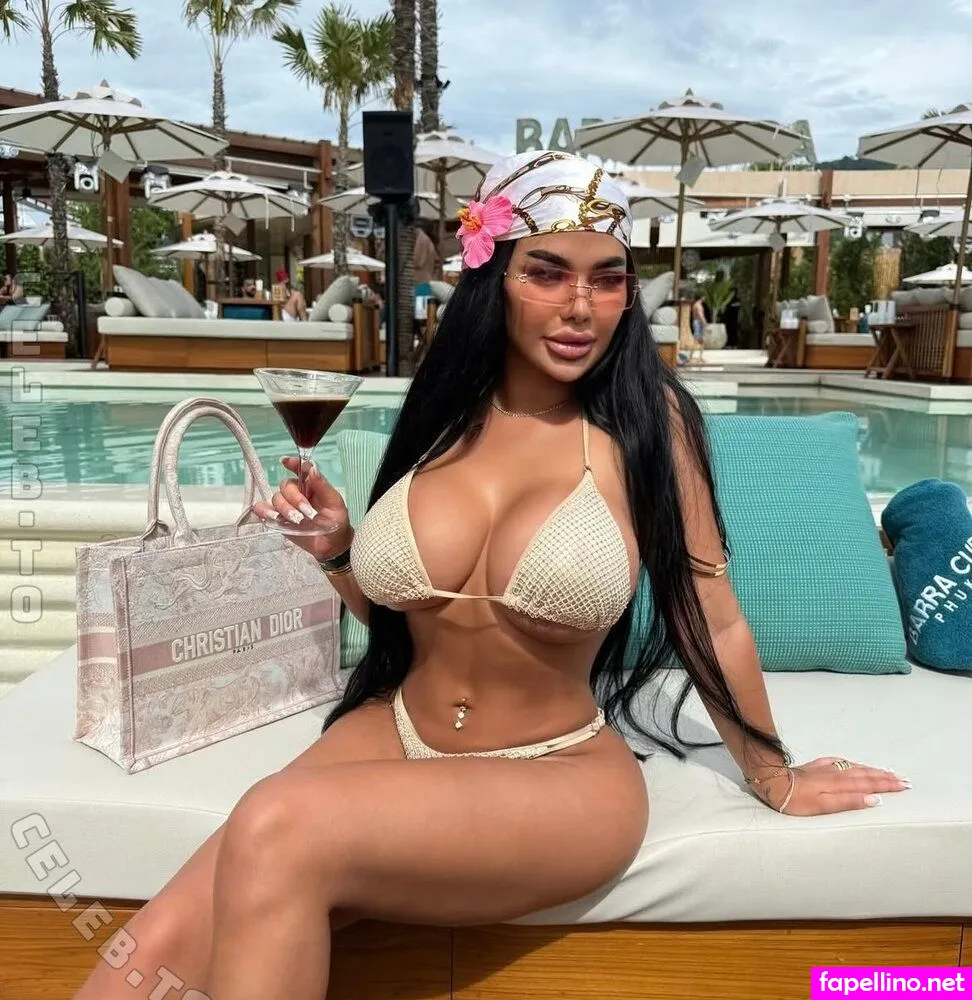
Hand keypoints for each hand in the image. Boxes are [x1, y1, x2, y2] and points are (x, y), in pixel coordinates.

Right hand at [252, 456, 351, 560]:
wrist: (332, 546)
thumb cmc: (336, 522)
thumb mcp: (335, 503)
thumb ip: (323, 486)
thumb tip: (312, 468)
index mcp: (311, 485)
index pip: (299, 469)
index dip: (292, 463)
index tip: (286, 462)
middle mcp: (297, 493)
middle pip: (286, 486)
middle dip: (294, 498)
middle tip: (306, 511)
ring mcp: (286, 506)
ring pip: (276, 498)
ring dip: (285, 508)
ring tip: (296, 519)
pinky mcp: (277, 519)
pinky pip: (263, 510)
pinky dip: (264, 511)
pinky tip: (273, 517)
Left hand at [753, 757, 910, 815]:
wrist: (772, 783)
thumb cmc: (796, 800)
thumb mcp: (823, 806)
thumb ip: (848, 802)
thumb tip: (874, 799)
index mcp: (839, 784)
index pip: (869, 784)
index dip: (887, 785)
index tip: (904, 785)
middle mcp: (835, 774)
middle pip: (864, 775)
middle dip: (885, 777)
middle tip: (903, 779)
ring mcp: (824, 768)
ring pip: (854, 767)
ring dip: (871, 770)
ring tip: (886, 771)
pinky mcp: (814, 766)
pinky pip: (839, 762)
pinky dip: (851, 764)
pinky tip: (852, 764)